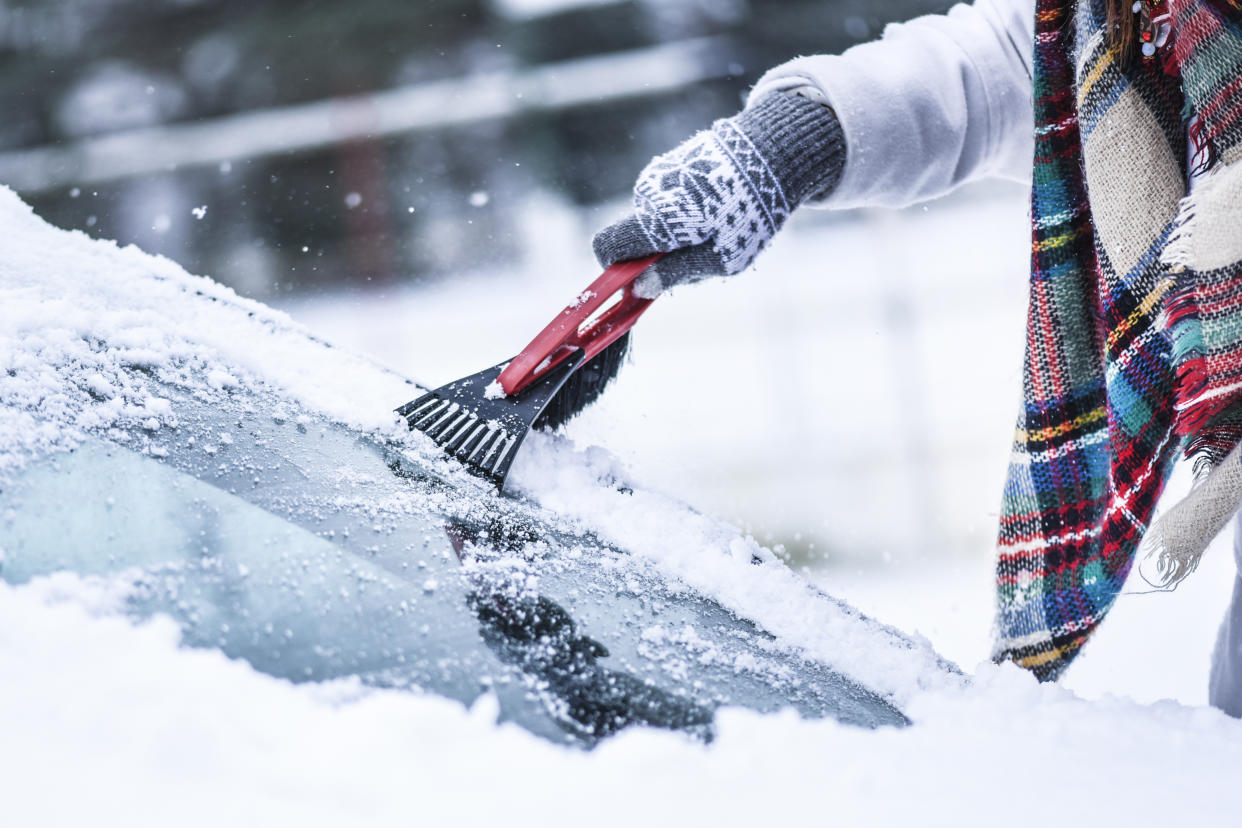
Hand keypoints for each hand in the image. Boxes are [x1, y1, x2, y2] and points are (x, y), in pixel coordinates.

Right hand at [593, 91, 844, 296]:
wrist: (773, 152)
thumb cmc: (749, 214)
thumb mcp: (719, 258)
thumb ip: (675, 274)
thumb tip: (639, 288)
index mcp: (655, 219)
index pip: (606, 247)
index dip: (615, 269)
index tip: (641, 280)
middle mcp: (647, 193)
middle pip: (635, 237)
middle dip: (657, 254)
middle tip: (701, 255)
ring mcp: (658, 175)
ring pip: (653, 219)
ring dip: (677, 233)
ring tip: (718, 226)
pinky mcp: (672, 163)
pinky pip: (667, 200)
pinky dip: (685, 212)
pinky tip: (718, 207)